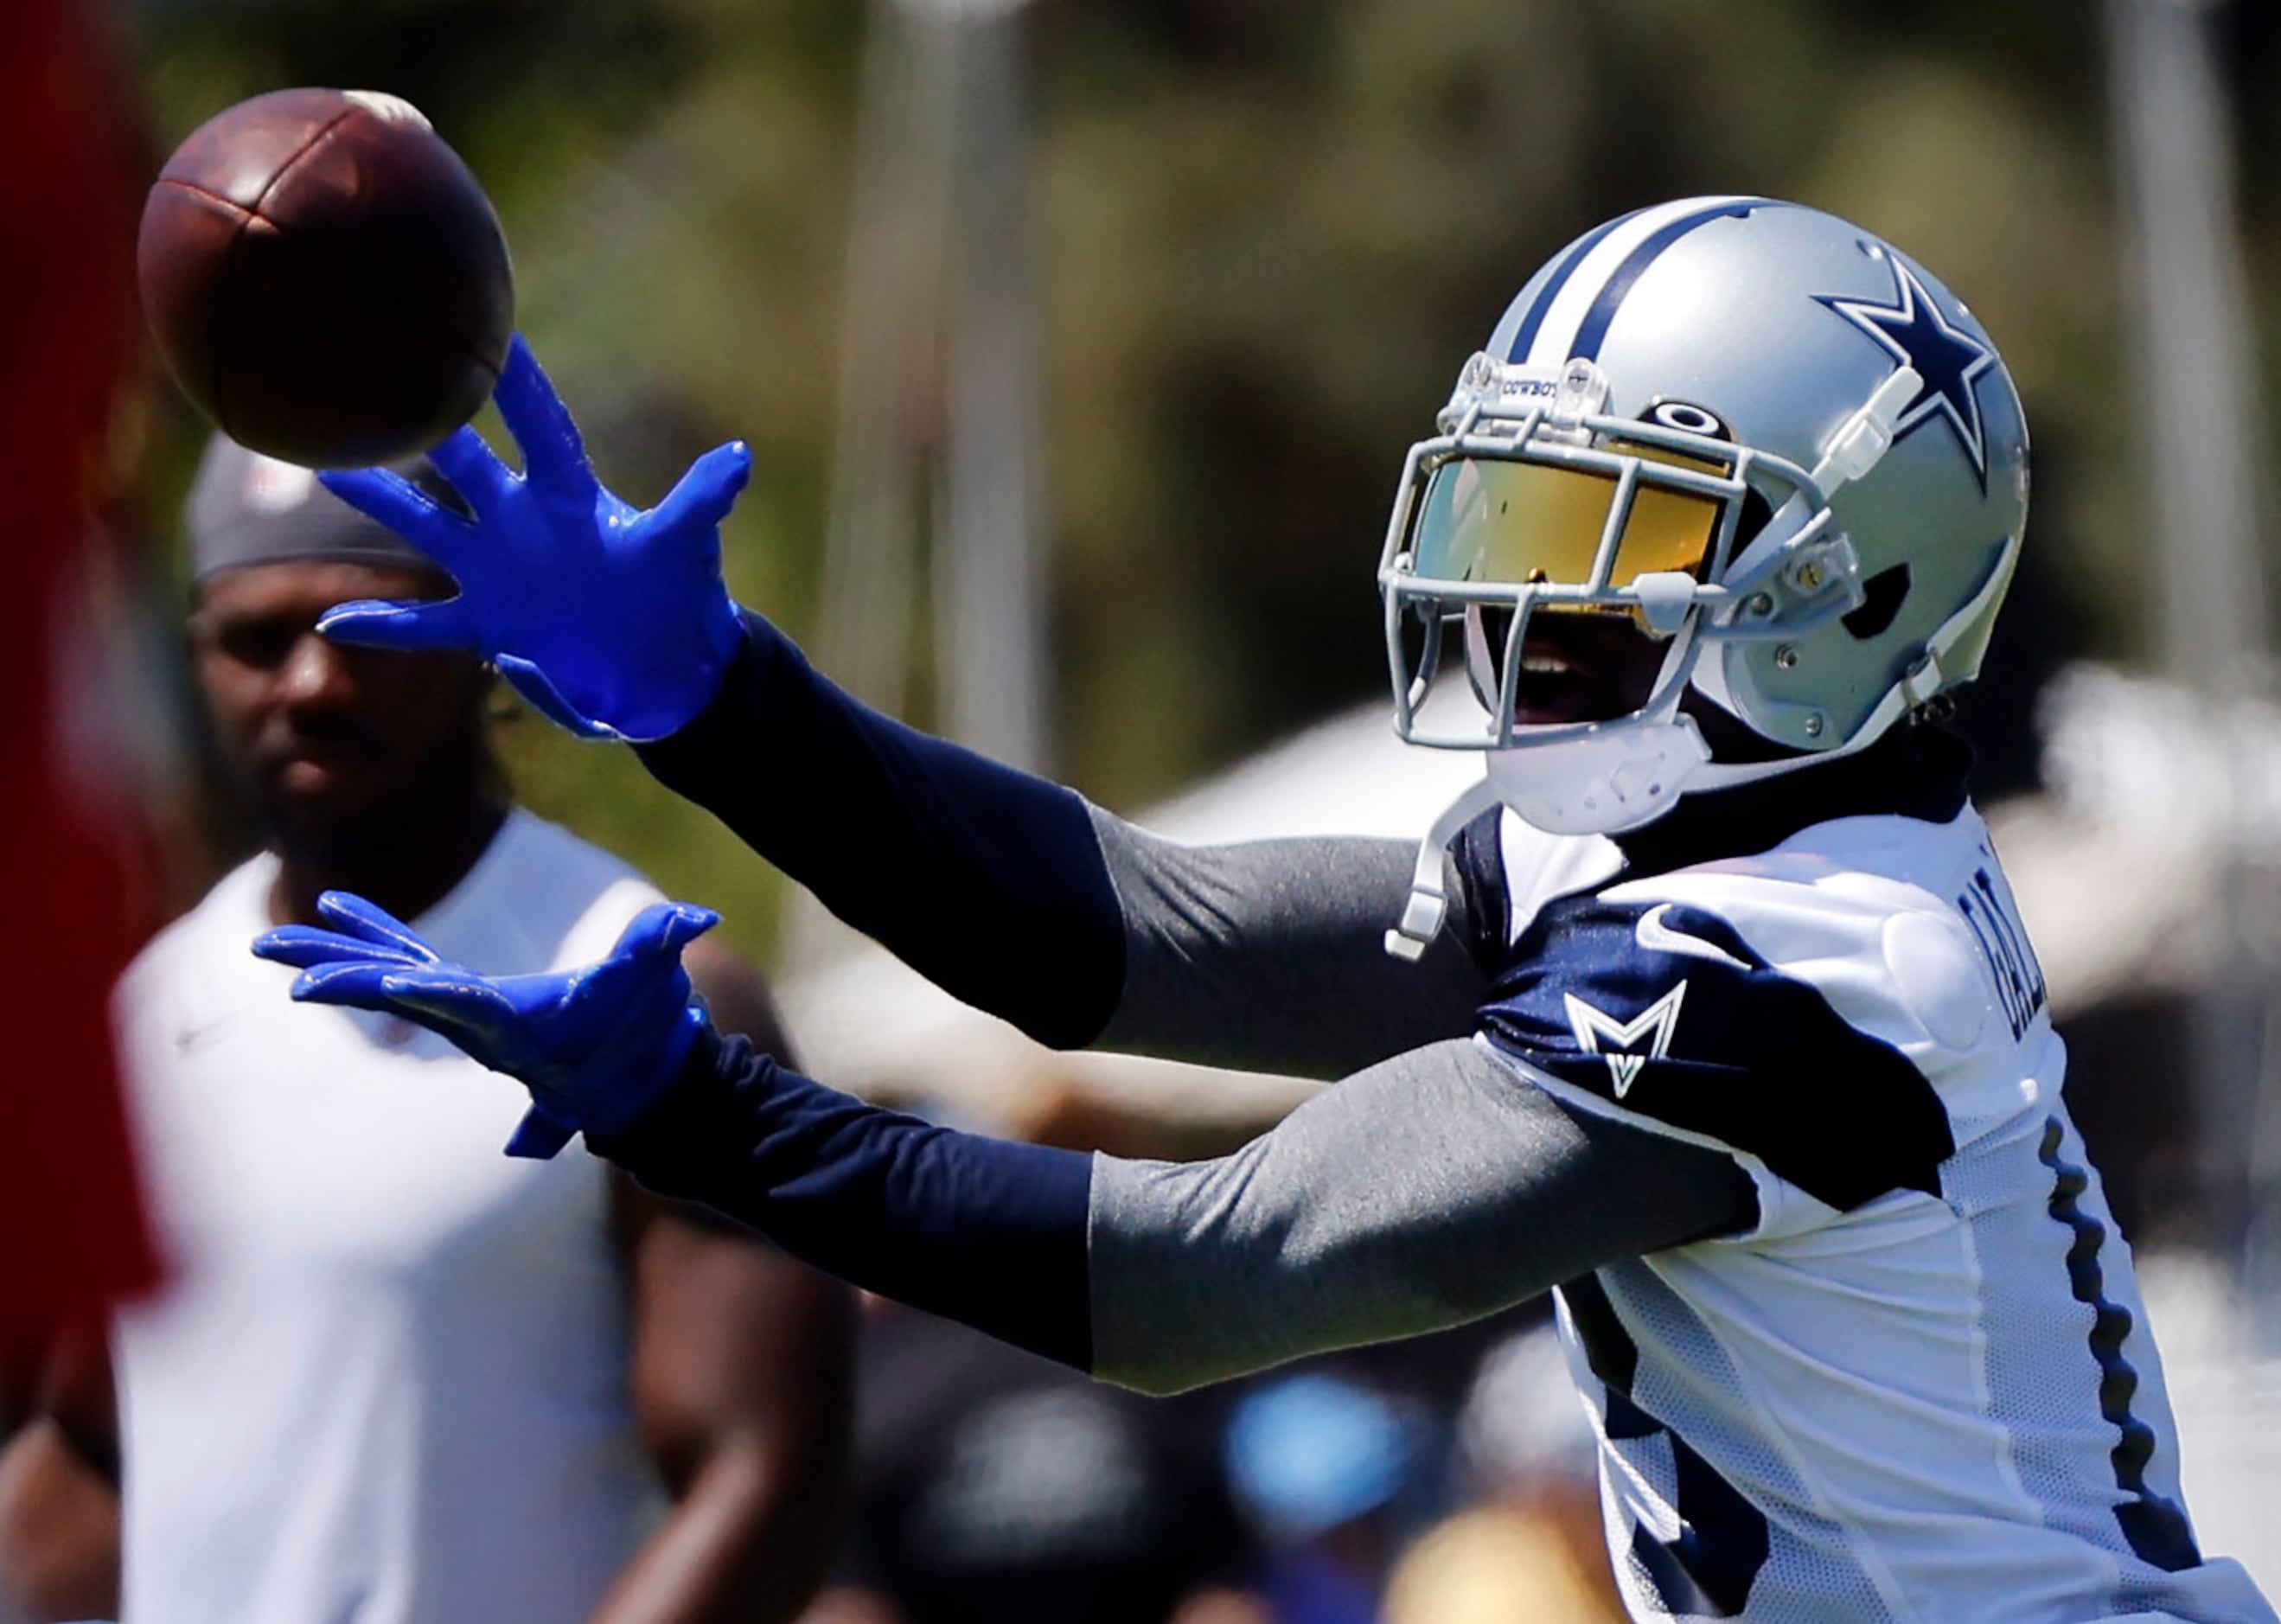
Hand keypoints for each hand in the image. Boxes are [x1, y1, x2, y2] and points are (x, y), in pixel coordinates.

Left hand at [253, 891, 718, 1158]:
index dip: (421, 988)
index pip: (460, 1002)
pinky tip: (334, 906)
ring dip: (330, 955)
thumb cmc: (637, 1033)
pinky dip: (370, 933)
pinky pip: (405, 957)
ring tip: (273, 937)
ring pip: (385, 973)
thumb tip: (699, 916)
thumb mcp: (652, 985)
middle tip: (274, 959)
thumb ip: (665, 946)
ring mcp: (462, 1007)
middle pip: (394, 990)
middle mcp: (472, 1021)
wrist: (628, 1078)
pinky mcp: (466, 993)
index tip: (375, 981)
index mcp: (513, 1022)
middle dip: (335, 973)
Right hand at [317, 335, 749, 741]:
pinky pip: (427, 624)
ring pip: (427, 526)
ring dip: (380, 501)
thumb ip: (700, 504)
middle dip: (421, 423)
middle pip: (462, 462)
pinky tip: (332, 623)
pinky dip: (384, 627)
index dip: (515, 381)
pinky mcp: (492, 625)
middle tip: (372, 373)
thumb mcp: (685, 550)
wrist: (669, 673)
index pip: (537, 426)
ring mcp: (502, 571)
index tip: (484, 330)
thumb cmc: (682, 601)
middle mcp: (525, 522)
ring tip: (323, 468)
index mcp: (570, 497)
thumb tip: (739, 459)